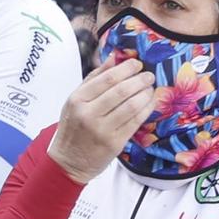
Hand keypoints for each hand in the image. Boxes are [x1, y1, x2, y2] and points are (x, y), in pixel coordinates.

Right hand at [48, 56, 158, 182]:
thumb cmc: (73, 127)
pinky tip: (150, 102)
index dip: (126, 69)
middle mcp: (89, 114)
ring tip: (150, 88)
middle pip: (122, 91)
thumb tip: (113, 57)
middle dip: (140, 80)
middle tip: (149, 75)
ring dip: (146, 94)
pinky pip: (136, 121)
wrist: (68, 161)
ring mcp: (103, 130)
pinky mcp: (115, 143)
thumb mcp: (75, 100)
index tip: (137, 64)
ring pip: (132, 106)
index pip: (107, 78)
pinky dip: (146, 109)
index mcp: (78, 99)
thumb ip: (94, 78)